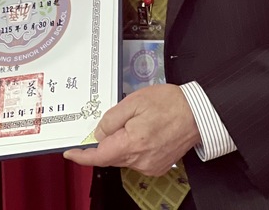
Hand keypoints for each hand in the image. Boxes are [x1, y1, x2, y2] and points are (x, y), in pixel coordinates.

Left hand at [63, 84, 200, 175]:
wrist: (198, 113)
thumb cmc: (169, 104)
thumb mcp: (133, 102)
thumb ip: (111, 120)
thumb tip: (99, 134)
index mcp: (132, 144)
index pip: (99, 156)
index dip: (81, 156)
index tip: (70, 153)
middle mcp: (141, 160)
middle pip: (110, 156)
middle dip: (105, 142)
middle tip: (116, 121)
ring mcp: (150, 166)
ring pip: (122, 157)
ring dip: (120, 143)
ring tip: (136, 122)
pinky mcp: (157, 166)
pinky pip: (135, 160)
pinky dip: (132, 148)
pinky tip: (142, 132)